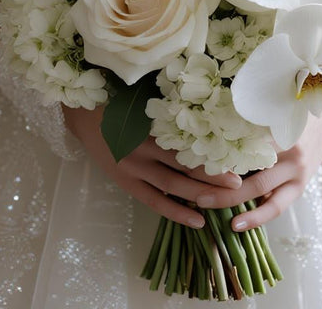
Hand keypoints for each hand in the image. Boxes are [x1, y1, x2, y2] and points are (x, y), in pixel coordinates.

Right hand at [64, 106, 242, 228]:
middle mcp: (143, 149)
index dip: (211, 151)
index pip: (187, 142)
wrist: (83, 117)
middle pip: (184, 165)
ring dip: (200, 194)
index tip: (235, 155)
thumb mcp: (143, 99)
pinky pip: (155, 201)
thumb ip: (170, 108)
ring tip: (226, 202)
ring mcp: (134, 168)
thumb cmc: (118, 102)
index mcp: (149, 125)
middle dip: (213, 176)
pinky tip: (197, 220)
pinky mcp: (127, 183)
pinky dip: (176, 212)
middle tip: (239, 183)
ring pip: (173, 185)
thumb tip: (206, 110)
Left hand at [194, 116, 321, 231]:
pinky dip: (256, 217)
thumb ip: (245, 121)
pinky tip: (236, 225)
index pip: (239, 139)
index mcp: (276, 125)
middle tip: (189, 184)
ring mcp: (296, 168)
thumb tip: (202, 131)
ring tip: (203, 205)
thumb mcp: (271, 111)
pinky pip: (276, 206)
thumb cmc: (291, 114)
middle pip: (245, 164)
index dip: (213, 149)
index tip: (186, 156)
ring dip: (230, 200)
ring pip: (258, 188)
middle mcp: (287, 147)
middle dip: (216, 177)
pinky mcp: (300, 186)